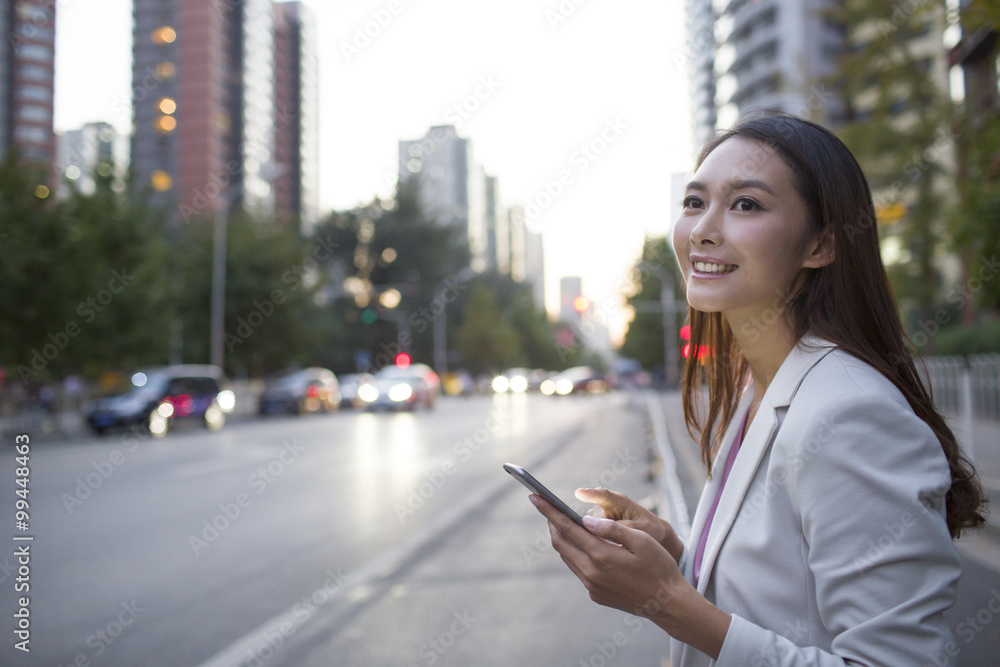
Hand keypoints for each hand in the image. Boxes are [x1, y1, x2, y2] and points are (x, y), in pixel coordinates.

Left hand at [531, 494, 729, 658]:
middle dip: (551, 522)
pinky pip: (578, 569)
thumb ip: (612, 529)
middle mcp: (591, 573)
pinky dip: (575, 553)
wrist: (668, 604)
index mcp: (602, 556)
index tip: (534, 497)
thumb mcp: (642, 541)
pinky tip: (581, 544)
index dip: (549, 511)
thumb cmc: (660, 567)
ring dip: (562, 538)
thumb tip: (585, 520)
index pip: (567, 528)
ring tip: (561, 521)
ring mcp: (592, 586)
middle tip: (546, 506)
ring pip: (567, 557)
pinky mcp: (596, 594)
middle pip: (561, 543)